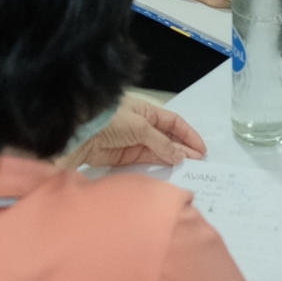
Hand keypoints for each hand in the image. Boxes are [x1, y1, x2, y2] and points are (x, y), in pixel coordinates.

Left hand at [64, 93, 207, 168]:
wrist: (79, 133)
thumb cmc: (112, 121)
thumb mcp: (140, 127)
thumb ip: (161, 143)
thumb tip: (180, 157)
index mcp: (147, 110)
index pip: (174, 122)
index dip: (188, 134)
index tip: (202, 150)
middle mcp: (143, 125)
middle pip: (169, 137)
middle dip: (184, 148)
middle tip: (200, 164)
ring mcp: (134, 142)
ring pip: (160, 150)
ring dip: (174, 158)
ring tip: (191, 168)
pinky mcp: (125, 158)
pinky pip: (147, 161)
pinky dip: (160, 164)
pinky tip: (171, 170)